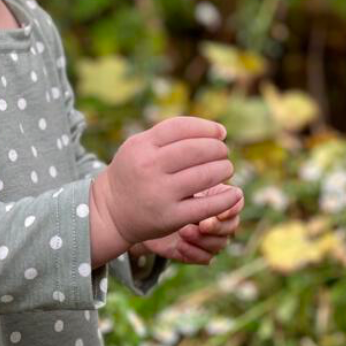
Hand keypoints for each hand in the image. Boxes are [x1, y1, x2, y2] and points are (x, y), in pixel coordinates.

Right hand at [93, 116, 242, 246]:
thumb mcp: (138, 146)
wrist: (110, 211)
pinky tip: (234, 193)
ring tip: (225, 169)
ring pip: (206, 175)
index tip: (220, 133)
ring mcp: (160, 193)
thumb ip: (169, 135)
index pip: (183, 127)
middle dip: (218, 149)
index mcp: (141, 146)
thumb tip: (219, 131)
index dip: (207, 127)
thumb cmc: (132, 173)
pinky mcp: (171, 217)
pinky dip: (227, 198)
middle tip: (223, 154)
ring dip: (224, 169)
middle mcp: (149, 167)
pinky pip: (207, 206)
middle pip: (197, 149)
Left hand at [134, 183, 244, 263]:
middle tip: (202, 224)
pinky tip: (180, 245)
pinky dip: (194, 253)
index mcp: (215, 195)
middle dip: (218, 227)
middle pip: (232, 226)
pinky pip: (205, 258)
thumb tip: (206, 182)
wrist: (138, 211)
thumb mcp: (172, 181)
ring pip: (220, 244)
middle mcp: (215, 216)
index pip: (235, 202)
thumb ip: (190, 179)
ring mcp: (206, 235)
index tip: (217, 211)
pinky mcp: (193, 250)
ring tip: (183, 232)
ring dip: (204, 240)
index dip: (231, 208)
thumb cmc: (158, 189)